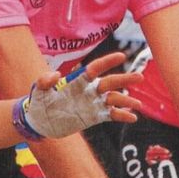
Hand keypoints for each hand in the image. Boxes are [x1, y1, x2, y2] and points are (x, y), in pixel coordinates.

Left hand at [13, 52, 142, 139]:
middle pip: (109, 83)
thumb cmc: (39, 102)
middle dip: (124, 80)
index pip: (95, 68)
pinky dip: (121, 115)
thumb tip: (57, 75)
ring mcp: (92, 103)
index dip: (107, 62)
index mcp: (77, 81)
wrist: (39, 121)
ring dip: (126, 100)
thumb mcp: (39, 90)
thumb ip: (46, 81)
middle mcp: (88, 90)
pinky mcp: (93, 117)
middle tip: (140, 76)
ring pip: (113, 99)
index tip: (121, 56)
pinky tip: (133, 117)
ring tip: (139, 104)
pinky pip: (110, 115)